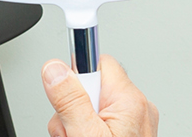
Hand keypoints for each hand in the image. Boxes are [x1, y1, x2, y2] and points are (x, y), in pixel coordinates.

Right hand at [42, 55, 157, 136]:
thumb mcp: (85, 134)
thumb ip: (70, 101)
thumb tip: (54, 68)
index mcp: (130, 101)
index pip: (98, 62)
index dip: (76, 74)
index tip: (58, 76)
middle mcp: (136, 107)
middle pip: (91, 87)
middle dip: (72, 106)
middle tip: (70, 130)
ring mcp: (134, 122)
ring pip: (92, 106)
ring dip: (76, 122)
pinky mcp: (129, 133)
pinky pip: (101, 121)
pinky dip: (88, 130)